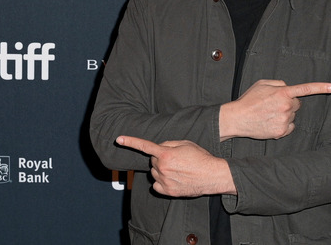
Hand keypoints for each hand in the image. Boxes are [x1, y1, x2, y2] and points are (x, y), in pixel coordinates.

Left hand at [116, 135, 235, 196]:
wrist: (212, 175)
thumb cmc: (201, 158)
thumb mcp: (186, 143)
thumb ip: (168, 144)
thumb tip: (159, 148)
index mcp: (166, 154)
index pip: (145, 146)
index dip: (130, 141)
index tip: (118, 139)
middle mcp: (162, 168)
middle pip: (153, 160)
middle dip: (160, 158)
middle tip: (176, 158)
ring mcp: (164, 181)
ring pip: (154, 172)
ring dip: (161, 169)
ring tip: (178, 169)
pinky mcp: (167, 191)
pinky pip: (156, 185)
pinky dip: (162, 181)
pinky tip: (174, 179)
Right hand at [220, 79, 330, 140]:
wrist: (237, 118)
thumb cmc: (248, 100)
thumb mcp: (262, 84)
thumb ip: (278, 83)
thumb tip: (288, 88)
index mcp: (282, 92)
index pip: (305, 89)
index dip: (321, 87)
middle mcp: (286, 106)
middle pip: (297, 104)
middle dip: (289, 103)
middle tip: (273, 105)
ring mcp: (285, 120)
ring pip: (293, 116)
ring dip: (285, 115)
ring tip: (268, 114)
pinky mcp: (282, 132)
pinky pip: (290, 127)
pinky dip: (283, 126)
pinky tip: (271, 123)